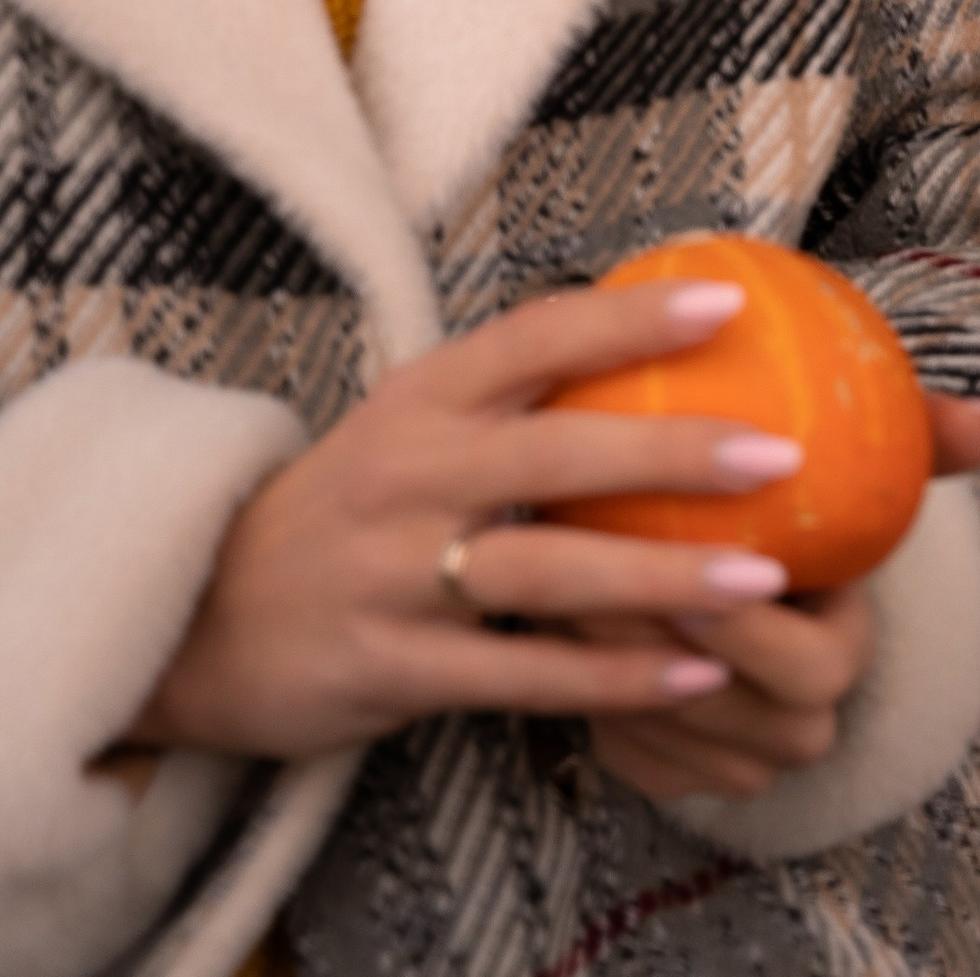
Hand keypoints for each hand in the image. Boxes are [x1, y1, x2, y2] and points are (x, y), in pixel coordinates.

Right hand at [126, 280, 822, 763]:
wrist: (199, 618)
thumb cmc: (344, 509)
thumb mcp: (410, 425)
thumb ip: (512, 394)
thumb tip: (651, 339)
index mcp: (423, 399)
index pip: (538, 336)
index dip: (631, 317)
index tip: (731, 300)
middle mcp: (410, 473)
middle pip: (559, 453)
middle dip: (674, 455)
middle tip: (781, 456)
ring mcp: (395, 573)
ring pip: (549, 572)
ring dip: (662, 578)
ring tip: (763, 579)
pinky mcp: (388, 667)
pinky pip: (519, 675)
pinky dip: (610, 678)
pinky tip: (693, 674)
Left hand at [584, 390, 979, 803]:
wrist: (738, 582)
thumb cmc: (798, 515)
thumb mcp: (855, 469)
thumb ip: (918, 439)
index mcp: (843, 656)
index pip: (813, 664)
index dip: (752, 630)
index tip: (696, 567)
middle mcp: (794, 725)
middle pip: (732, 715)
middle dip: (665, 652)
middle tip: (599, 575)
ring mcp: (725, 761)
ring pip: (666, 737)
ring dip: (608, 669)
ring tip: (552, 585)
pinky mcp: (661, 773)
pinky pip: (620, 753)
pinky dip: (586, 697)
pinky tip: (544, 630)